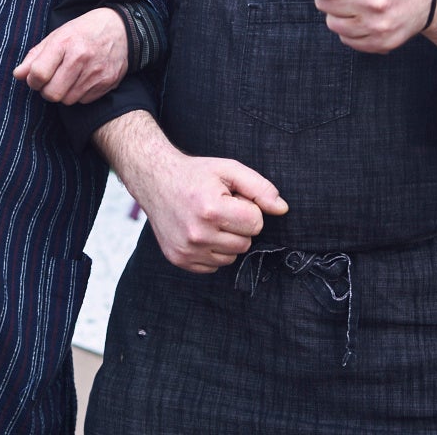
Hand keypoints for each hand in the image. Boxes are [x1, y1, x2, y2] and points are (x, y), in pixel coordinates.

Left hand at [13, 7, 128, 103]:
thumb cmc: (82, 32)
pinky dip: (80, 94)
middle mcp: (81, 58)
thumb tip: (17, 75)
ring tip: (70, 77)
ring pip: (68, 100)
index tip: (36, 77)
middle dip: (47, 90)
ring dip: (64, 93)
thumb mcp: (56, 36)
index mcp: (64, 43)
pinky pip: (84, 101)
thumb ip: (35, 56)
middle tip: (52, 80)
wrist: (119, 28)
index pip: (39, 74)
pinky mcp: (108, 82)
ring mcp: (96, 72)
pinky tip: (84, 79)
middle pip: (52, 94)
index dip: (33, 80)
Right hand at [100, 112, 287, 272]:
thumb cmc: (195, 174)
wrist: (154, 180)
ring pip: (231, 257)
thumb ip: (260, 188)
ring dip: (226, 240)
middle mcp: (197, 233)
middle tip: (219, 207)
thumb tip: (282, 209)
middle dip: (239, 226)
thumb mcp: (229, 170)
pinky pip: (213, 266)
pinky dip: (211, 251)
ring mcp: (186, 250)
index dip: (248, 209)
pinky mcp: (179, 260)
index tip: (232, 198)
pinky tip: (199, 231)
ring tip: (209, 219)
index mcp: (211, 209)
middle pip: (245, 243)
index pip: (256, 223)